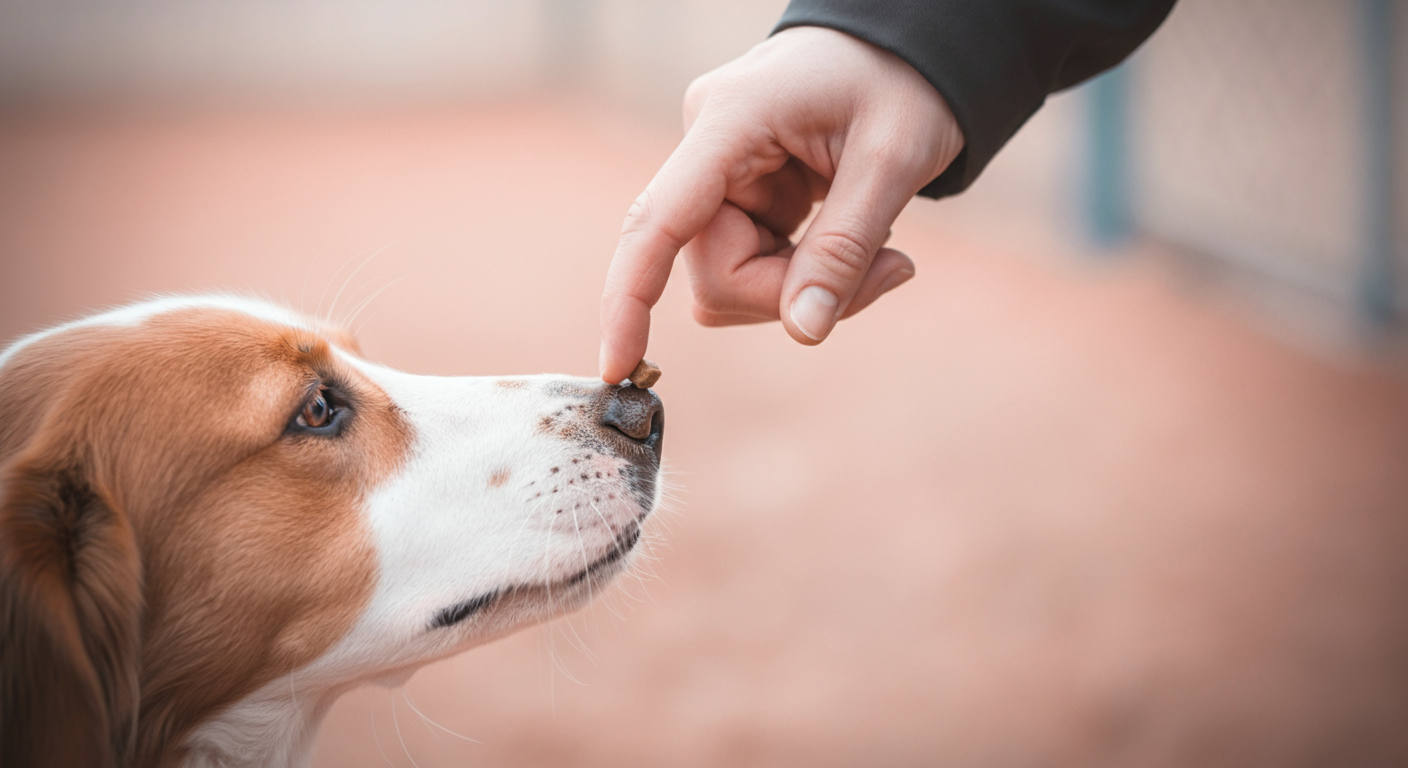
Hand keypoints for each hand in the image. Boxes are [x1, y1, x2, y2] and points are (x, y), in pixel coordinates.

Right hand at [599, 26, 963, 382]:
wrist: (912, 42)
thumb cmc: (905, 80)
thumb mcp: (895, 160)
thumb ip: (845, 249)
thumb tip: (804, 331)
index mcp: (730, 121)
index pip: (656, 222)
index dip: (629, 298)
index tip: (615, 365)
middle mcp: (707, 145)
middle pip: (714, 270)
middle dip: (791, 293)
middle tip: (890, 270)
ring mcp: (719, 171)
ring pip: (732, 277)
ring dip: (803, 285)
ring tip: (884, 250)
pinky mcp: (740, 191)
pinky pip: (752, 264)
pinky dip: (806, 272)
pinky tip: (861, 239)